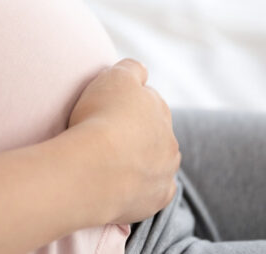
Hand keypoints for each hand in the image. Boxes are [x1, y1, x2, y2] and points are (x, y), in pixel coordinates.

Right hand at [67, 59, 179, 224]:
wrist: (95, 168)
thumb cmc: (100, 118)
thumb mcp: (114, 77)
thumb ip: (131, 68)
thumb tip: (141, 70)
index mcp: (159, 108)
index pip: (146, 100)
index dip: (125, 104)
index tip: (106, 111)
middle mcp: (170, 138)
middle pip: (153, 132)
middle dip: (136, 133)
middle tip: (106, 139)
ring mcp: (166, 170)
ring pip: (157, 162)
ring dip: (141, 161)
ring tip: (111, 164)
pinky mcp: (158, 197)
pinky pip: (154, 191)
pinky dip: (142, 188)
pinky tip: (122, 186)